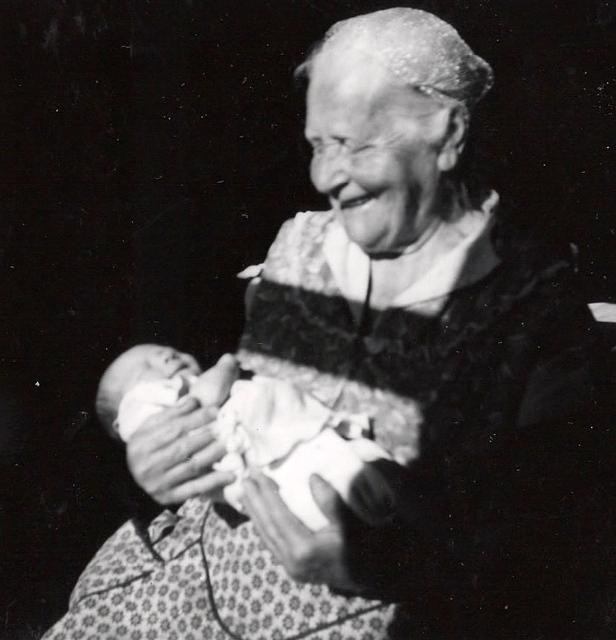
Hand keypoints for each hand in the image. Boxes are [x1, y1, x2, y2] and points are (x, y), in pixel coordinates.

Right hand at [126, 397, 234, 504]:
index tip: (216, 411)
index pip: (174, 429)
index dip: (197, 419)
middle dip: (206, 436)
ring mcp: (159, 483)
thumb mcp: (151, 426)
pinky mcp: (169, 497)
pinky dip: (214, 482)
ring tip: (229, 445)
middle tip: (225, 428)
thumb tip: (195, 400)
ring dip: (213, 455)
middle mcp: (149, 465)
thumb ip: (173, 413)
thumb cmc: (146, 447)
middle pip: (183, 447)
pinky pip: (195, 489)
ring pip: (191, 467)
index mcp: (143, 443)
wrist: (130, 480)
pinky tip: (231, 475)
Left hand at [241, 473, 366, 592]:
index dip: (266, 494)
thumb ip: (330, 501)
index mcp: (304, 550)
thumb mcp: (350, 522)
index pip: (278, 517)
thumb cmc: (363, 546)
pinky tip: (259, 514)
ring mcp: (291, 568)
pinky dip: (264, 526)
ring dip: (255, 513)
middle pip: (267, 527)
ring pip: (266, 537)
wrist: (372, 576)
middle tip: (244, 479)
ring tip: (246, 493)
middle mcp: (292, 562)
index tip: (257, 475)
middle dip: (254, 501)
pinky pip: (272, 544)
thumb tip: (312, 477)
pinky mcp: (293, 569)